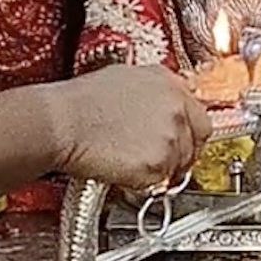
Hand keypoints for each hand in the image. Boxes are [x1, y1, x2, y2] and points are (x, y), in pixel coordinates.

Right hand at [49, 66, 211, 190]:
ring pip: (180, 164)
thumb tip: (160, 107)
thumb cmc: (79, 101)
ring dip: (162, 169)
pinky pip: (161, 181)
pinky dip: (144, 182)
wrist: (61, 122)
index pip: (199, 114)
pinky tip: (124, 171)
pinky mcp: (157, 163)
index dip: (188, 132)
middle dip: (184, 153)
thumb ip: (153, 92)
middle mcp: (176, 106)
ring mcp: (170, 135)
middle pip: (198, 140)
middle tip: (162, 160)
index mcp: (169, 82)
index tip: (180, 142)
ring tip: (131, 163)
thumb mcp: (124, 78)